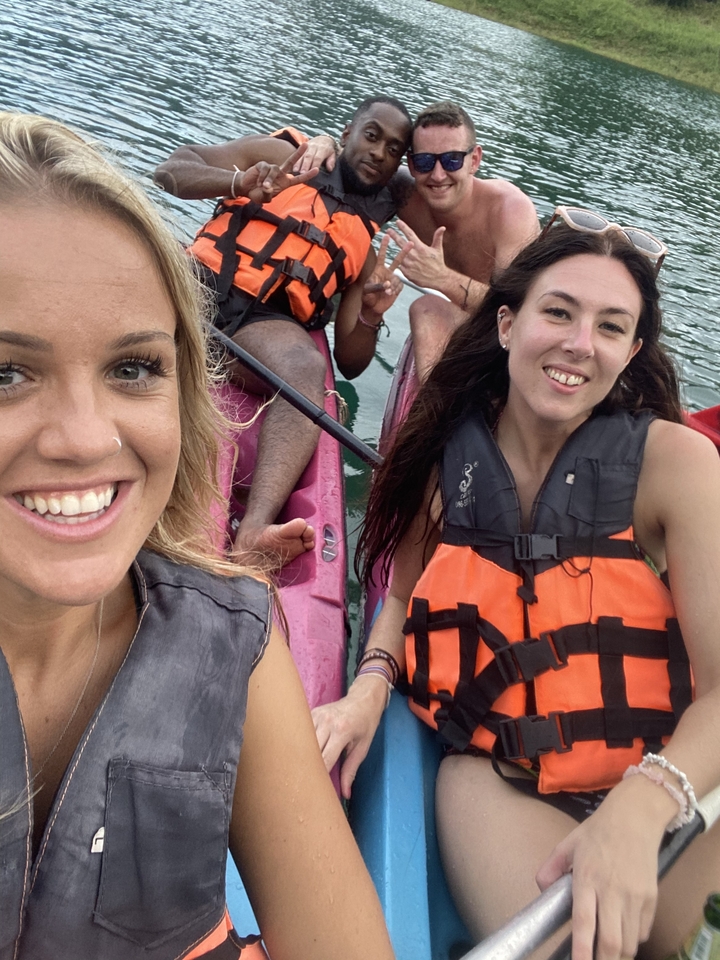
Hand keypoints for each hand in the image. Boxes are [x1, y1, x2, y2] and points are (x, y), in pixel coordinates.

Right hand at [239, 143, 318, 202]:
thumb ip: (268, 194)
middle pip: (291, 162)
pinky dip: (262, 177)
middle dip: (299, 153)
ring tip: (263, 186)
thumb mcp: (265, 198)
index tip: (317, 170)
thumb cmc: (257, 193)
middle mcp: (280, 173)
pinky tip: (258, 182)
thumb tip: (268, 187)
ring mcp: (271, 168)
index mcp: (284, 182)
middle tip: (307, 145)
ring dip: (268, 179)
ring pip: (274, 169)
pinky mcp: (262, 165)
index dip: (307, 174)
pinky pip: (265, 169)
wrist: (245, 188)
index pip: (298, 178)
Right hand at [293, 134, 336, 174]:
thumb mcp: (333, 154)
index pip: (318, 158)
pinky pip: (298, 154)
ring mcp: (307, 147)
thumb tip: (330, 169)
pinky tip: (292, 167)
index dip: (315, 165)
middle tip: (302, 173)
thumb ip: (331, 161)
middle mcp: (314, 147)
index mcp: (322, 149)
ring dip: (298, 163)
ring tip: (295, 171)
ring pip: (302, 155)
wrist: (323, 139)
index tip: (312, 172)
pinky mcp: (302, 147)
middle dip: (305, 165)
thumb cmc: (329, 150)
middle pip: (309, 156)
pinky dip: (295, 161)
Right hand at [311, 675, 387, 798]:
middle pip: (310, 750)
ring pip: (302, 740)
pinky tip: (299, 753)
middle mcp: (327, 722)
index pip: (325, 759)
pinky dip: (301, 743)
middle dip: (307, 768)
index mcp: (342, 731)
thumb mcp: (363, 747)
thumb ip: (351, 770)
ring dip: (301, 755)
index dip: (319, 776)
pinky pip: (302, 730)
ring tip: (298, 770)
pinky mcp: (312, 712)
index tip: (315, 789)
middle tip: (303, 783)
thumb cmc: (366, 723)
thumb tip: (345, 794)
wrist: (364, 698)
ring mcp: (317, 715)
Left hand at [361, 233, 411, 316]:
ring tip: (387, 292)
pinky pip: (400, 286)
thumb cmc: (367, 297)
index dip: (384, 246)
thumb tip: (387, 284)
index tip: (386, 236)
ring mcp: (392, 280)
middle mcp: (386, 273)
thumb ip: (377, 286)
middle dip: (403, 252)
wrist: (373, 308)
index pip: (382, 256)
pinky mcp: (397, 288)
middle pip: (397, 261)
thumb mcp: (368, 291)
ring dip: (393, 285)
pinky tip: (390, 294)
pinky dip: (395, 290)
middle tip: (410, 243)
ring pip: (398, 278)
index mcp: (378, 270)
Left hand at [386, 220, 447, 289]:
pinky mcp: (407, 272)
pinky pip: (400, 266)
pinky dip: (401, 264)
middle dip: (394, 235)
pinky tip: (401, 263)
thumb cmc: (438, 264)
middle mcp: (414, 255)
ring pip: (399, 255)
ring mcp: (409, 264)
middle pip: (401, 243)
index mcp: (420, 248)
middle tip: (388, 231)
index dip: (403, 227)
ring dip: (397, 251)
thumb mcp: (438, 249)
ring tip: (396, 251)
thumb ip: (438, 237)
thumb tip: (442, 227)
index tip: (398, 222)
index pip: (410, 234)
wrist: (438, 279)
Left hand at [536, 790, 661, 959]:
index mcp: (587, 877)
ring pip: (630, 942)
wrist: (636, 816)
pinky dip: (634, 940)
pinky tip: (624, 935)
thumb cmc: (600, 830)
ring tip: (608, 955)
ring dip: (619, 955)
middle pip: (612, 942)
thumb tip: (542, 889)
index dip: (583, 950)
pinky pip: (642, 931)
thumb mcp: (568, 843)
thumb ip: (551, 867)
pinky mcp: (651, 898)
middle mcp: (612, 890)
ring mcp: (635, 896)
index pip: (585, 922)